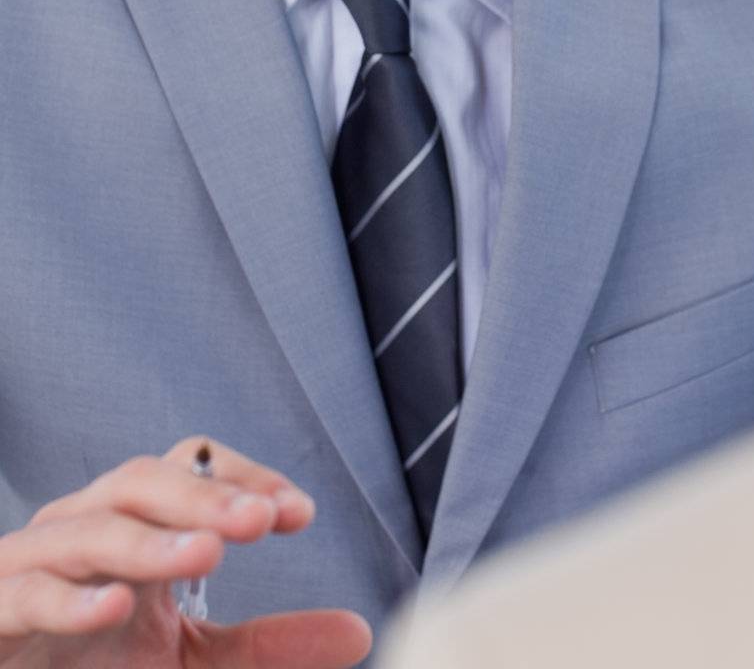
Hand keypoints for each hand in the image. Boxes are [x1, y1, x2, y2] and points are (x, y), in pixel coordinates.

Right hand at [0, 437, 371, 666]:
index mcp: (134, 522)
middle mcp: (84, 524)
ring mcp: (34, 562)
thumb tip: (359, 632)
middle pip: (143, 480)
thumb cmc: (94, 667)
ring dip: (152, 539)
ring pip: (93, 527)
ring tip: (207, 553)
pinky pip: (29, 592)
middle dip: (204, 496)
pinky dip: (70, 597)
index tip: (299, 513)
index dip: (243, 479)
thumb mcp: (189, 660)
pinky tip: (115, 605)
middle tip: (260, 521)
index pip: (191, 467)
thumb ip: (266, 646)